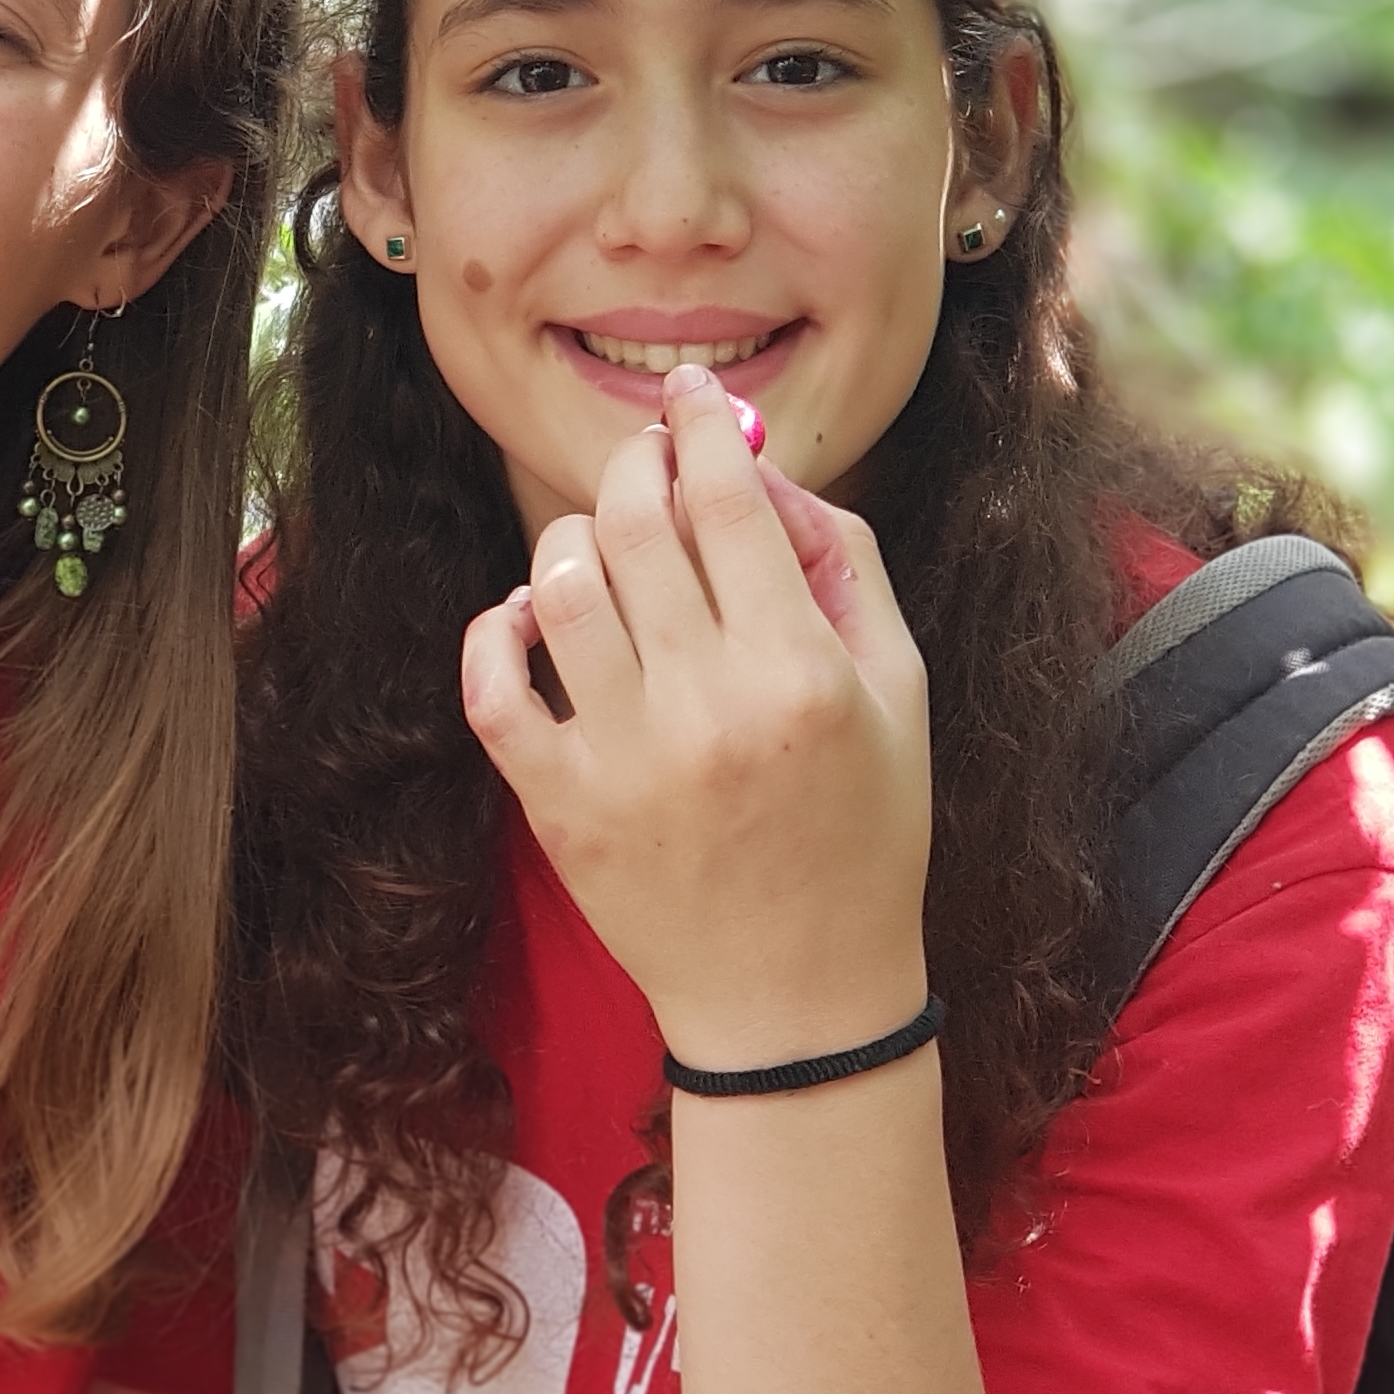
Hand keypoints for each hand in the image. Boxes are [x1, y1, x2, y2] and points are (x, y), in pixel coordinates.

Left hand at [460, 363, 933, 1070]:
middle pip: (636, 525)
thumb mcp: (898, 691)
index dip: (701, 425)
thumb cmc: (863, 833)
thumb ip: (842, 566)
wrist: (797, 997)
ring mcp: (622, 759)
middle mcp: (706, 708)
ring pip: (561, 586)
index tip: (691, 397)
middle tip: (651, 462)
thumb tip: (762, 475)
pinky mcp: (558, 805)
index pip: (729, 501)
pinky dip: (500, 630)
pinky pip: (495, 686)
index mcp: (801, 673)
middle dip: (639, 467)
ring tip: (608, 550)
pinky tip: (536, 619)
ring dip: (578, 541)